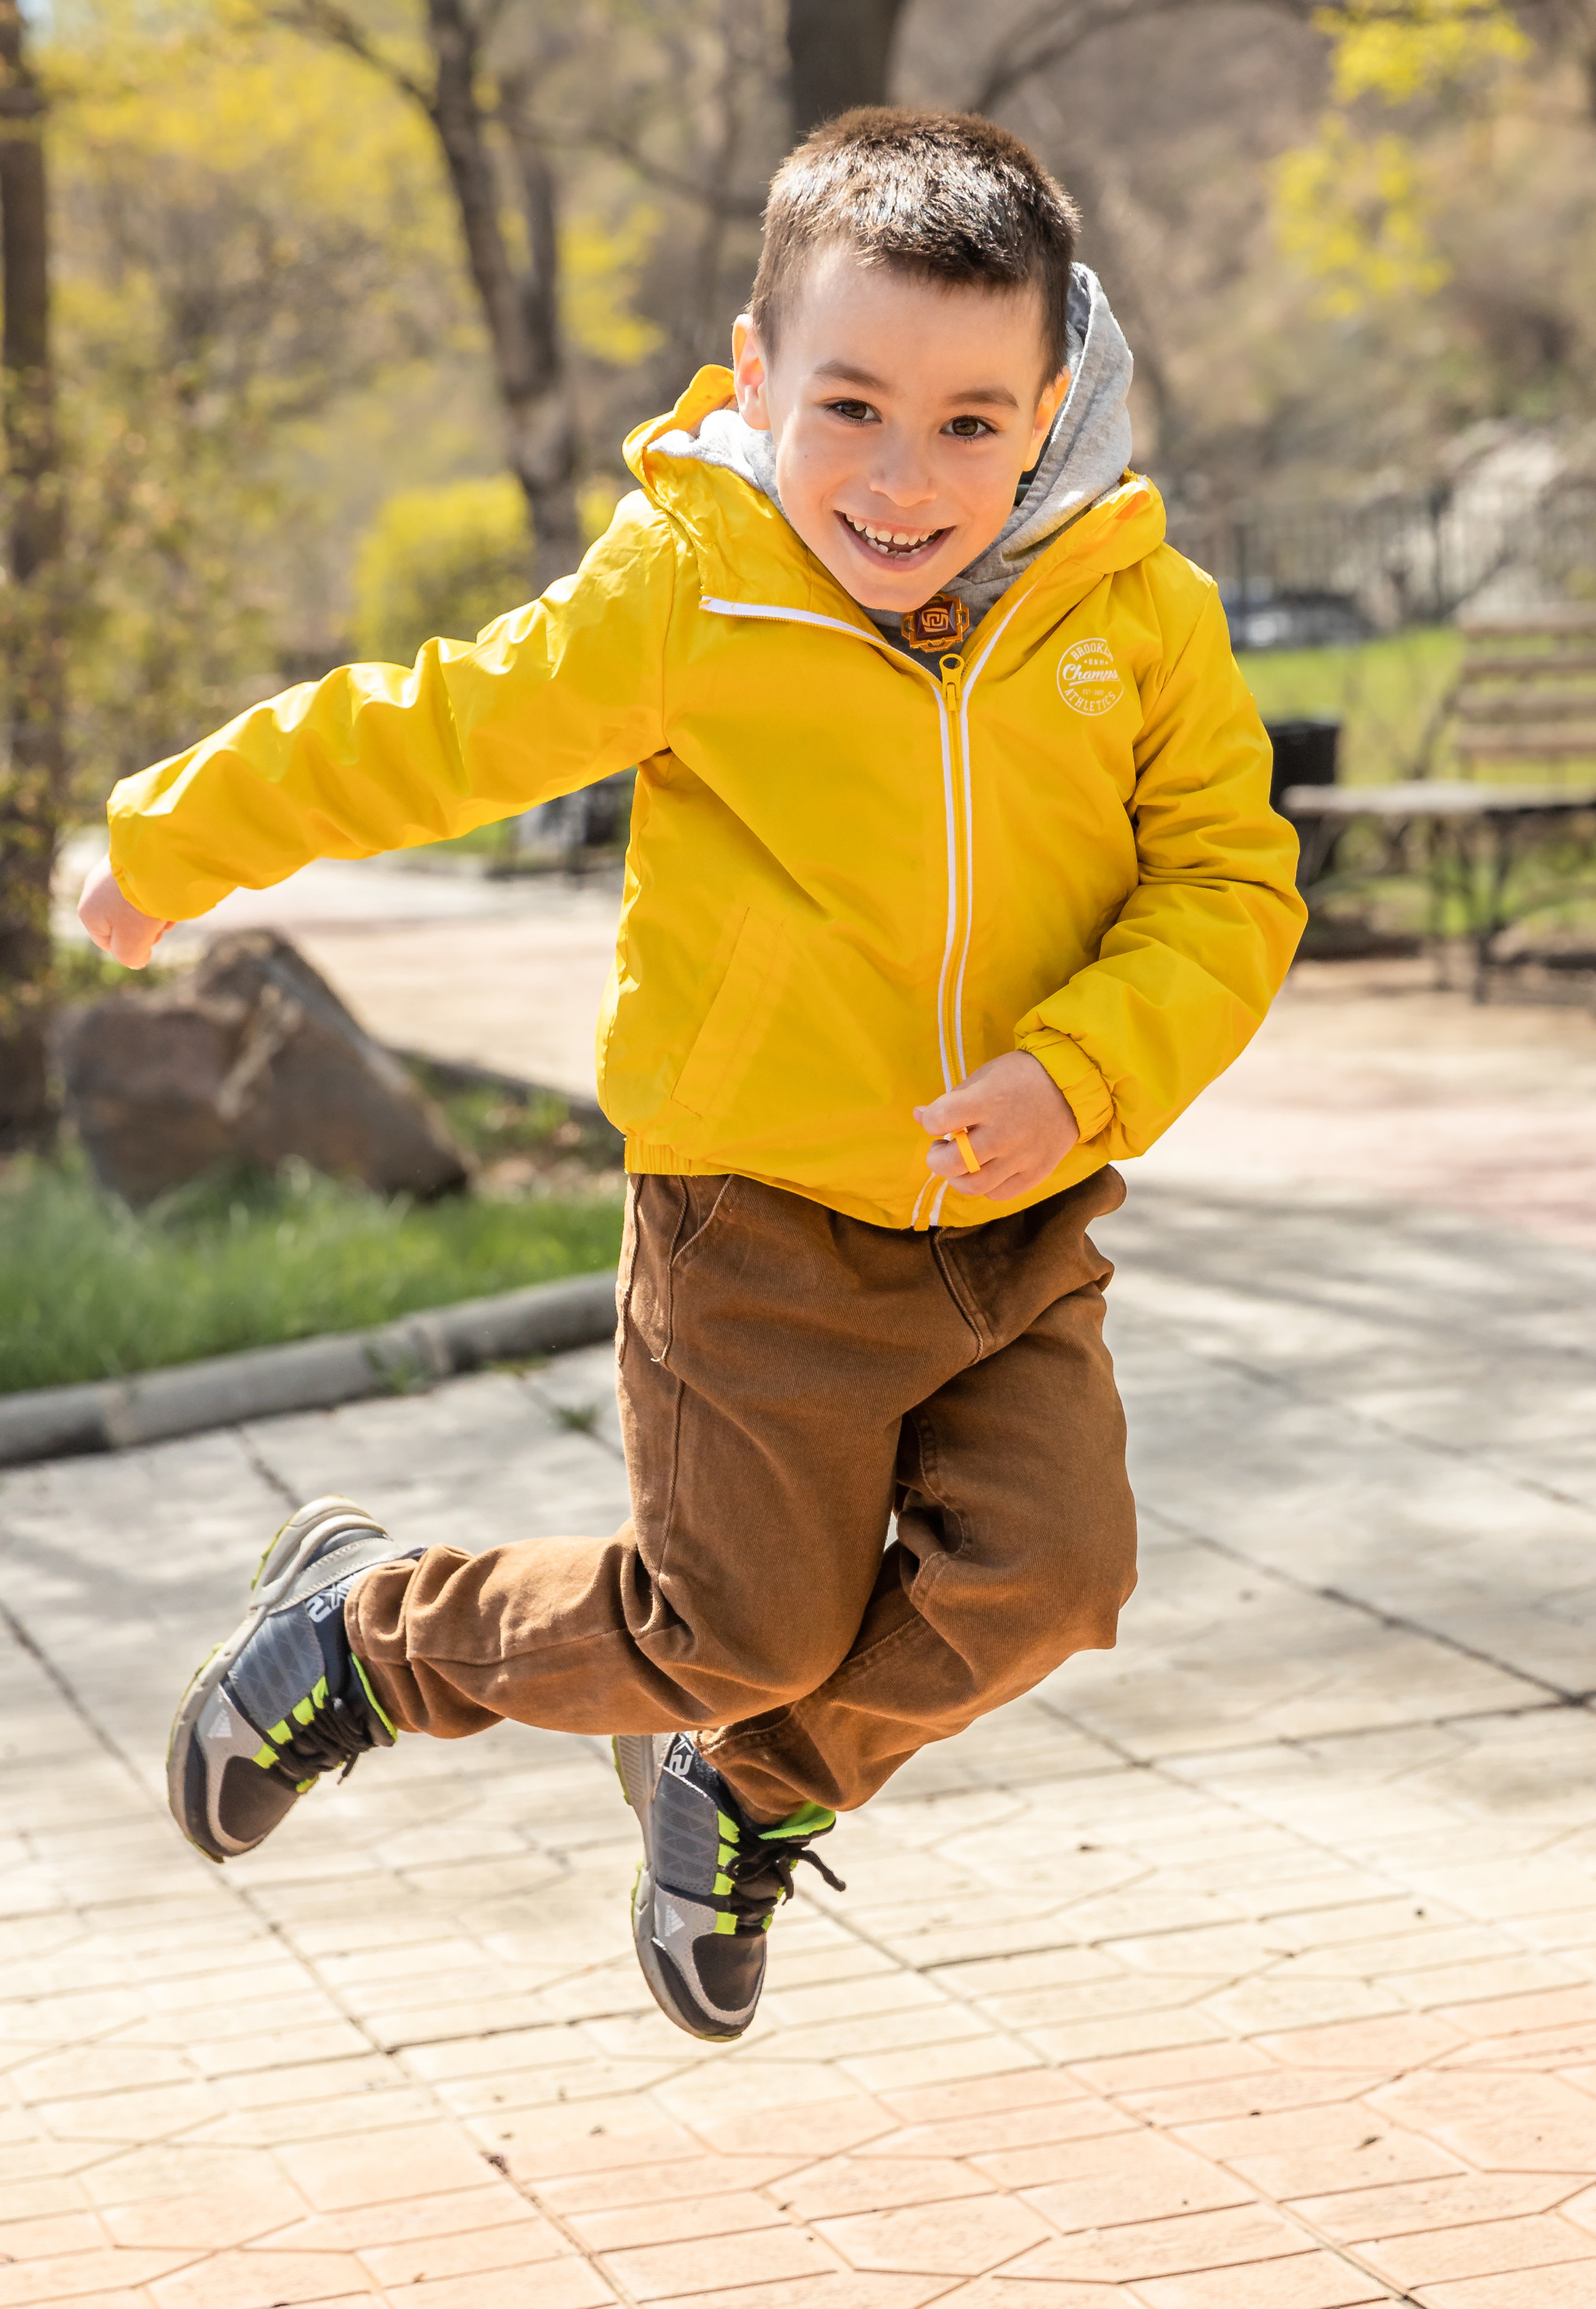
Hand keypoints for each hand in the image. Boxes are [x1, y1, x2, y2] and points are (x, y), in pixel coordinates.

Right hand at [77, 854, 172, 967]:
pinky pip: (147, 882)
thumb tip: (136, 961)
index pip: (109, 943)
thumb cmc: (139, 903)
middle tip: (160, 917)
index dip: (133, 946)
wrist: (153, 857)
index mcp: (89, 912)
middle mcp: (95, 890)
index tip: (149, 936)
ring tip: (166, 898)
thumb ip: (130, 956)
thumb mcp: (133, 941)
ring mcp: (111, 871)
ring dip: (157, 907)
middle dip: (148, 926)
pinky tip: (170, 884)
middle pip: (127, 923)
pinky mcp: (131, 858)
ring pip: (139, 903)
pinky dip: (161, 888)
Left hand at [914, 1051, 1079, 1201]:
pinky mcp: (1036, 1173)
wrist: (1073, 1084)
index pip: (939, 1120)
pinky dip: (985, 1186)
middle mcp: (1003, 1133)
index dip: (930, 1122)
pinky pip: (999, 1194)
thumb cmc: (1022, 1076)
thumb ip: (952, 1100)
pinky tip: (986, 1169)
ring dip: (957, 1177)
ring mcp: (1021, 1157)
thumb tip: (919, 1116)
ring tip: (961, 1163)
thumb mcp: (984, 1076)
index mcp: (987, 1101)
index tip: (938, 1119)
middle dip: (936, 1158)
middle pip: (951, 1163)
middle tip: (941, 1147)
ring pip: (973, 1186)